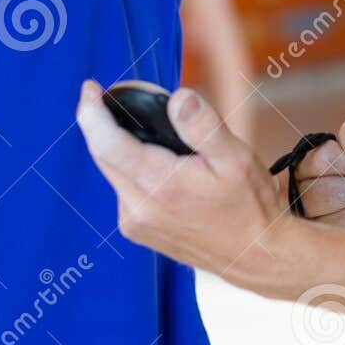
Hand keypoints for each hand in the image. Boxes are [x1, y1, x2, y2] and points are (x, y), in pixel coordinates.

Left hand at [76, 81, 285, 285]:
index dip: (91, 112)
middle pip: (104, 155)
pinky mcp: (138, 230)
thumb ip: (203, 126)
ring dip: (119, 146)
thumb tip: (178, 98)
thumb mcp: (235, 157)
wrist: (255, 256)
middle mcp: (139, 208)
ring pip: (113, 171)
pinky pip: (124, 189)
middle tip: (110, 96)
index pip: (106, 144)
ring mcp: (135, 223)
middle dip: (102, 123)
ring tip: (144, 129)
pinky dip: (131, 168)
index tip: (90, 88)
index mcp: (160, 185)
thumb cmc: (249, 205)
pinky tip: (155, 162)